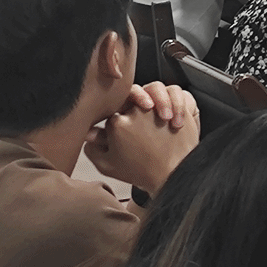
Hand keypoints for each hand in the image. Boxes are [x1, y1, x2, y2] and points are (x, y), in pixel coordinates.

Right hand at [86, 88, 200, 192]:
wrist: (172, 175)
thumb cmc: (142, 173)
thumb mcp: (108, 166)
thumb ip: (93, 149)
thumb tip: (89, 134)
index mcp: (117, 123)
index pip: (112, 112)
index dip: (116, 121)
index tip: (122, 132)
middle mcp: (137, 111)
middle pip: (132, 97)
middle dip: (135, 106)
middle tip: (142, 123)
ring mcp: (158, 108)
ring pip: (155, 90)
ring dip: (157, 100)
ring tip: (160, 118)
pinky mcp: (177, 109)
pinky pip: (176, 93)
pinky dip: (176, 100)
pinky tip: (174, 115)